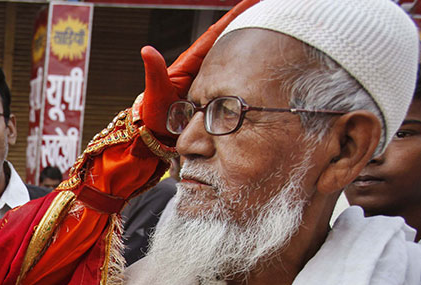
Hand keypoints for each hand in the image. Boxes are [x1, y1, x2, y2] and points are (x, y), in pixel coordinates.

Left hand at [138, 0, 260, 138]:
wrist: (159, 135)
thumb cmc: (154, 115)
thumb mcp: (155, 92)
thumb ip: (155, 72)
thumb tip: (147, 50)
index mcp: (190, 62)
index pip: (215, 33)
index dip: (233, 17)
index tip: (252, 1)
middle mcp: (202, 66)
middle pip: (228, 39)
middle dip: (247, 22)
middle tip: (269, 9)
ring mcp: (210, 78)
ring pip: (232, 55)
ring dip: (250, 40)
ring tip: (273, 26)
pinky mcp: (215, 90)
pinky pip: (234, 74)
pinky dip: (247, 64)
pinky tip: (263, 59)